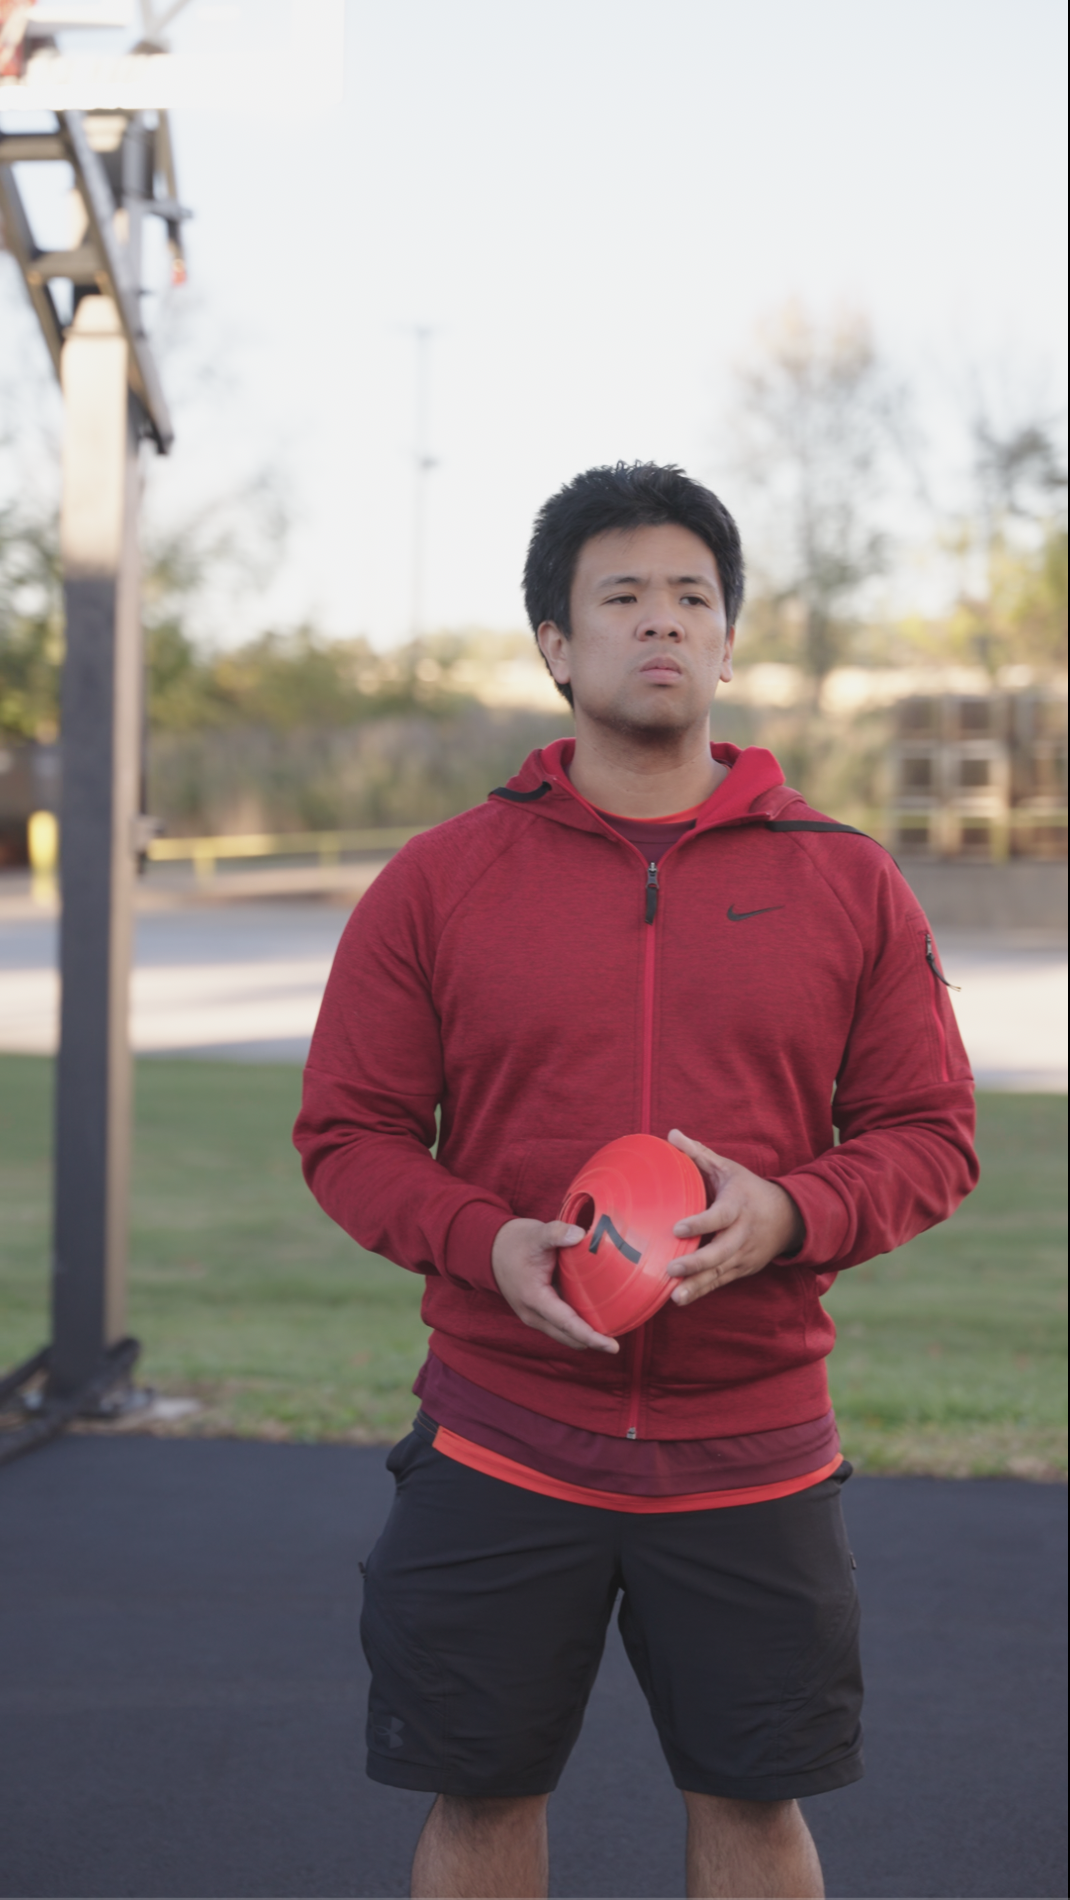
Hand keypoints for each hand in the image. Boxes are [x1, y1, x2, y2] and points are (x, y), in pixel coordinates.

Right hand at [491, 1218, 619, 1353]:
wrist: (492, 1249)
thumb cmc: (515, 1243)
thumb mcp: (536, 1234)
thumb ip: (557, 1233)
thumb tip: (581, 1235)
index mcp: (534, 1299)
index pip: (567, 1324)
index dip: (591, 1337)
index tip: (612, 1347)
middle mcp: (533, 1314)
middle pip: (569, 1338)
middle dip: (593, 1341)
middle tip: (619, 1338)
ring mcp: (534, 1316)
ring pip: (565, 1335)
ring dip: (585, 1335)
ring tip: (610, 1327)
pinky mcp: (538, 1313)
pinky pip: (561, 1326)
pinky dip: (577, 1326)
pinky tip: (594, 1314)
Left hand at [665, 1128, 803, 1306]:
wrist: (789, 1218)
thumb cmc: (748, 1190)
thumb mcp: (728, 1169)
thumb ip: (699, 1154)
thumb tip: (671, 1134)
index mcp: (738, 1206)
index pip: (720, 1217)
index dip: (700, 1223)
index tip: (678, 1229)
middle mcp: (743, 1234)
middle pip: (721, 1252)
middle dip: (697, 1263)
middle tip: (671, 1269)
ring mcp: (744, 1255)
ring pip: (720, 1272)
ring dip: (697, 1285)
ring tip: (675, 1297)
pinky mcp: (742, 1270)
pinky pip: (721, 1282)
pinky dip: (703, 1291)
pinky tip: (682, 1299)